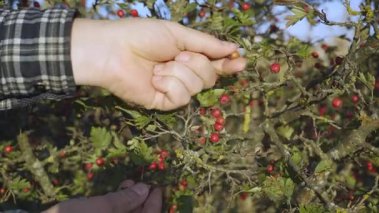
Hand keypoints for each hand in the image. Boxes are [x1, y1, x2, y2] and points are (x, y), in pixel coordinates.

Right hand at [43, 180, 161, 212]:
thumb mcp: (99, 209)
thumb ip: (124, 200)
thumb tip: (144, 190)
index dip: (155, 203)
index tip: (158, 186)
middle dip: (142, 201)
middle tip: (143, 182)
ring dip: (129, 201)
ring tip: (128, 183)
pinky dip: (117, 206)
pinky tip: (116, 193)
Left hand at [71, 18, 245, 110]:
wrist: (113, 50)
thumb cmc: (142, 36)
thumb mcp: (178, 34)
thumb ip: (206, 44)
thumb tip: (233, 49)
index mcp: (187, 55)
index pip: (214, 63)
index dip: (229, 63)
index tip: (242, 62)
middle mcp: (183, 73)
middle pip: (210, 76)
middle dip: (197, 64)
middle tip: (178, 56)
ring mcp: (173, 88)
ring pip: (196, 87)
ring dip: (179, 73)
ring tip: (159, 67)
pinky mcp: (163, 102)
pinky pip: (181, 97)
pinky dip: (169, 85)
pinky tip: (155, 79)